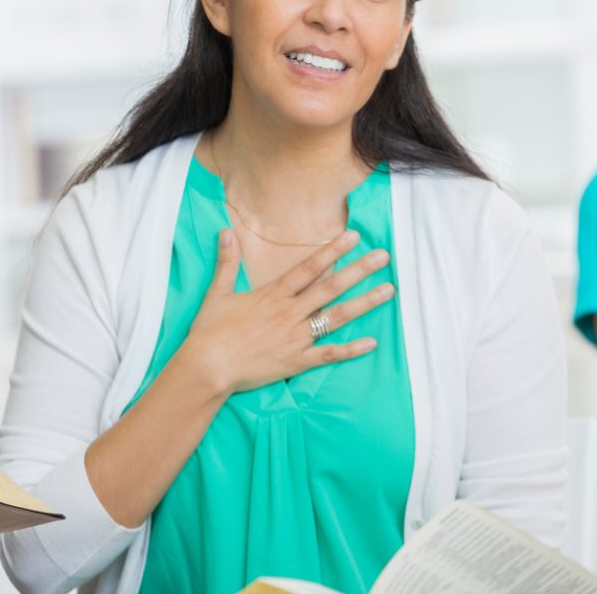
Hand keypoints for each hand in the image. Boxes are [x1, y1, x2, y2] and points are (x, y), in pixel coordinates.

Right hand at [180, 228, 391, 394]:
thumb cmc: (210, 331)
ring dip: (364, 303)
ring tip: (388, 291)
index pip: (309, 267)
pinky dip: (351, 350)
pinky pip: (329, 354)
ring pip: (337, 317)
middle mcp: (290, 312)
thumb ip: (227, 261)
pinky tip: (372, 343)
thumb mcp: (217, 292)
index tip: (354, 236)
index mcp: (273, 295)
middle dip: (359, 270)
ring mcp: (296, 337)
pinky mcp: (296, 361)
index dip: (333, 250)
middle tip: (383, 257)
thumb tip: (226, 231)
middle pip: (331, 287)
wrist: (208, 366)